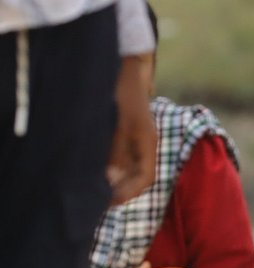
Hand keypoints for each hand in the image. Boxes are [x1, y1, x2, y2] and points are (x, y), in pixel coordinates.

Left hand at [108, 54, 155, 205]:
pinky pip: (120, 154)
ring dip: (113, 177)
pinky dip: (108, 164)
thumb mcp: (117, 125)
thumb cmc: (122, 93)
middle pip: (136, 174)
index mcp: (147, 142)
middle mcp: (144, 141)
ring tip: (92, 183)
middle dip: (118, 188)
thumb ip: (115, 153)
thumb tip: (111, 181)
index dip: (127, 194)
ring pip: (127, 165)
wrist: (125, 65)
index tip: (106, 202)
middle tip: (96, 197)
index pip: (145, 178)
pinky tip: (93, 164)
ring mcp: (135, 135)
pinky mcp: (125, 128)